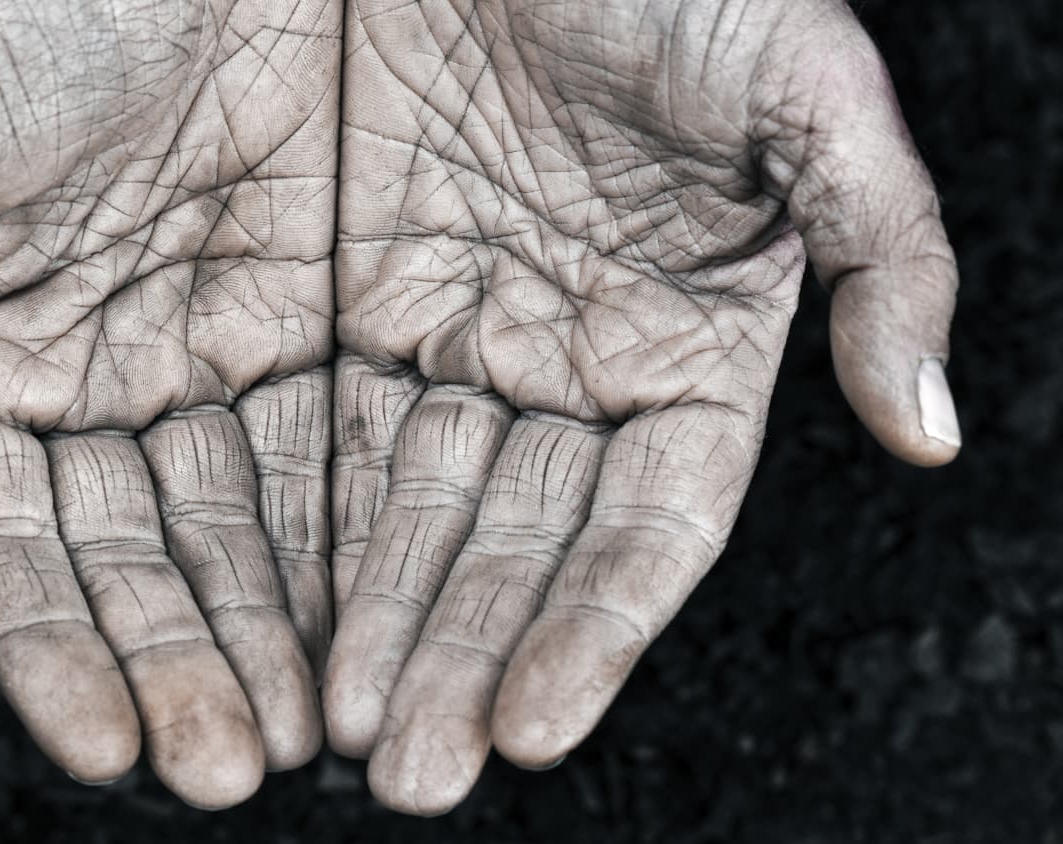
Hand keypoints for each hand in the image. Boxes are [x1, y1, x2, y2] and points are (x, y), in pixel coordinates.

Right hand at [0, 0, 339, 807]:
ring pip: (238, 531)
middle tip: (226, 769)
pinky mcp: (313, 327)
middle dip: (177, 667)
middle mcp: (95, 386)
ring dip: (270, 638)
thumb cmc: (33, 2)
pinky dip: (348, 544)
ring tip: (308, 740)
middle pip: (130, 562)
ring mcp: (208, 364)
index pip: (3, 544)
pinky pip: (333, 452)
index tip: (102, 746)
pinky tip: (372, 631)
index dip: (45, 649)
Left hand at [326, 0, 960, 813]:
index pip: (642, 524)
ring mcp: (445, 337)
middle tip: (410, 770)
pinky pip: (313, 433)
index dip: (594, 626)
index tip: (532, 723)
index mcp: (682, 341)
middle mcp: (560, 362)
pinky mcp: (334, 301)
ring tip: (338, 733)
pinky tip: (273, 619)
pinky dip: (297, 528)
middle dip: (462, 657)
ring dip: (375, 624)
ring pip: (408, 512)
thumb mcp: (802, 79)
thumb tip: (929, 427)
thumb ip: (888, 246)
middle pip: (514, 544)